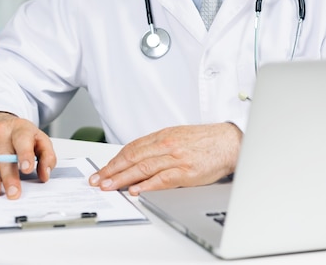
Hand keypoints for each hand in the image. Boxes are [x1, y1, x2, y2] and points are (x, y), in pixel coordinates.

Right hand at [0, 112, 56, 199]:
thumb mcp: (39, 140)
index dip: (25, 154)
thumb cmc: (20, 135)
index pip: (23, 140)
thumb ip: (46, 156)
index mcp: (21, 128)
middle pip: (4, 154)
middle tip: (13, 192)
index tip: (27, 168)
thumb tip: (45, 174)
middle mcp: (1, 131)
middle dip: (9, 175)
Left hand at [89, 123, 241, 194]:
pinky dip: (147, 185)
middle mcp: (166, 145)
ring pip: (143, 168)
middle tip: (98, 180)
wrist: (227, 141)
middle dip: (113, 170)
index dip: (115, 160)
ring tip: (110, 186)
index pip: (132, 148)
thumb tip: (137, 157)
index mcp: (163, 136)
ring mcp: (176, 158)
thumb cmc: (204, 140)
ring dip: (123, 178)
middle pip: (133, 158)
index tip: (103, 170)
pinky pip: (163, 178)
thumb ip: (158, 146)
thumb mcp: (177, 136)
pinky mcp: (186, 172)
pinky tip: (136, 190)